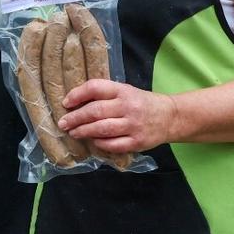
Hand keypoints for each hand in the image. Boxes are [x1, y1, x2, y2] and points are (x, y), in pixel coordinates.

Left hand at [57, 79, 177, 153]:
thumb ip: (104, 95)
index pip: (96, 88)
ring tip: (73, 132)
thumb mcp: (125, 91)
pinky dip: (100, 143)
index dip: (77, 94)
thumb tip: (74, 103)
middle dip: (75, 118)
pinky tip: (93, 141)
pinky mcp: (138, 141)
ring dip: (83, 131)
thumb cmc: (141, 103)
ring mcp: (133, 125)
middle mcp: (128, 106)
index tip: (65, 103)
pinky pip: (113, 144)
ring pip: (102, 129)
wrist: (171, 116)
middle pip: (95, 111)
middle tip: (63, 123)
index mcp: (123, 90)